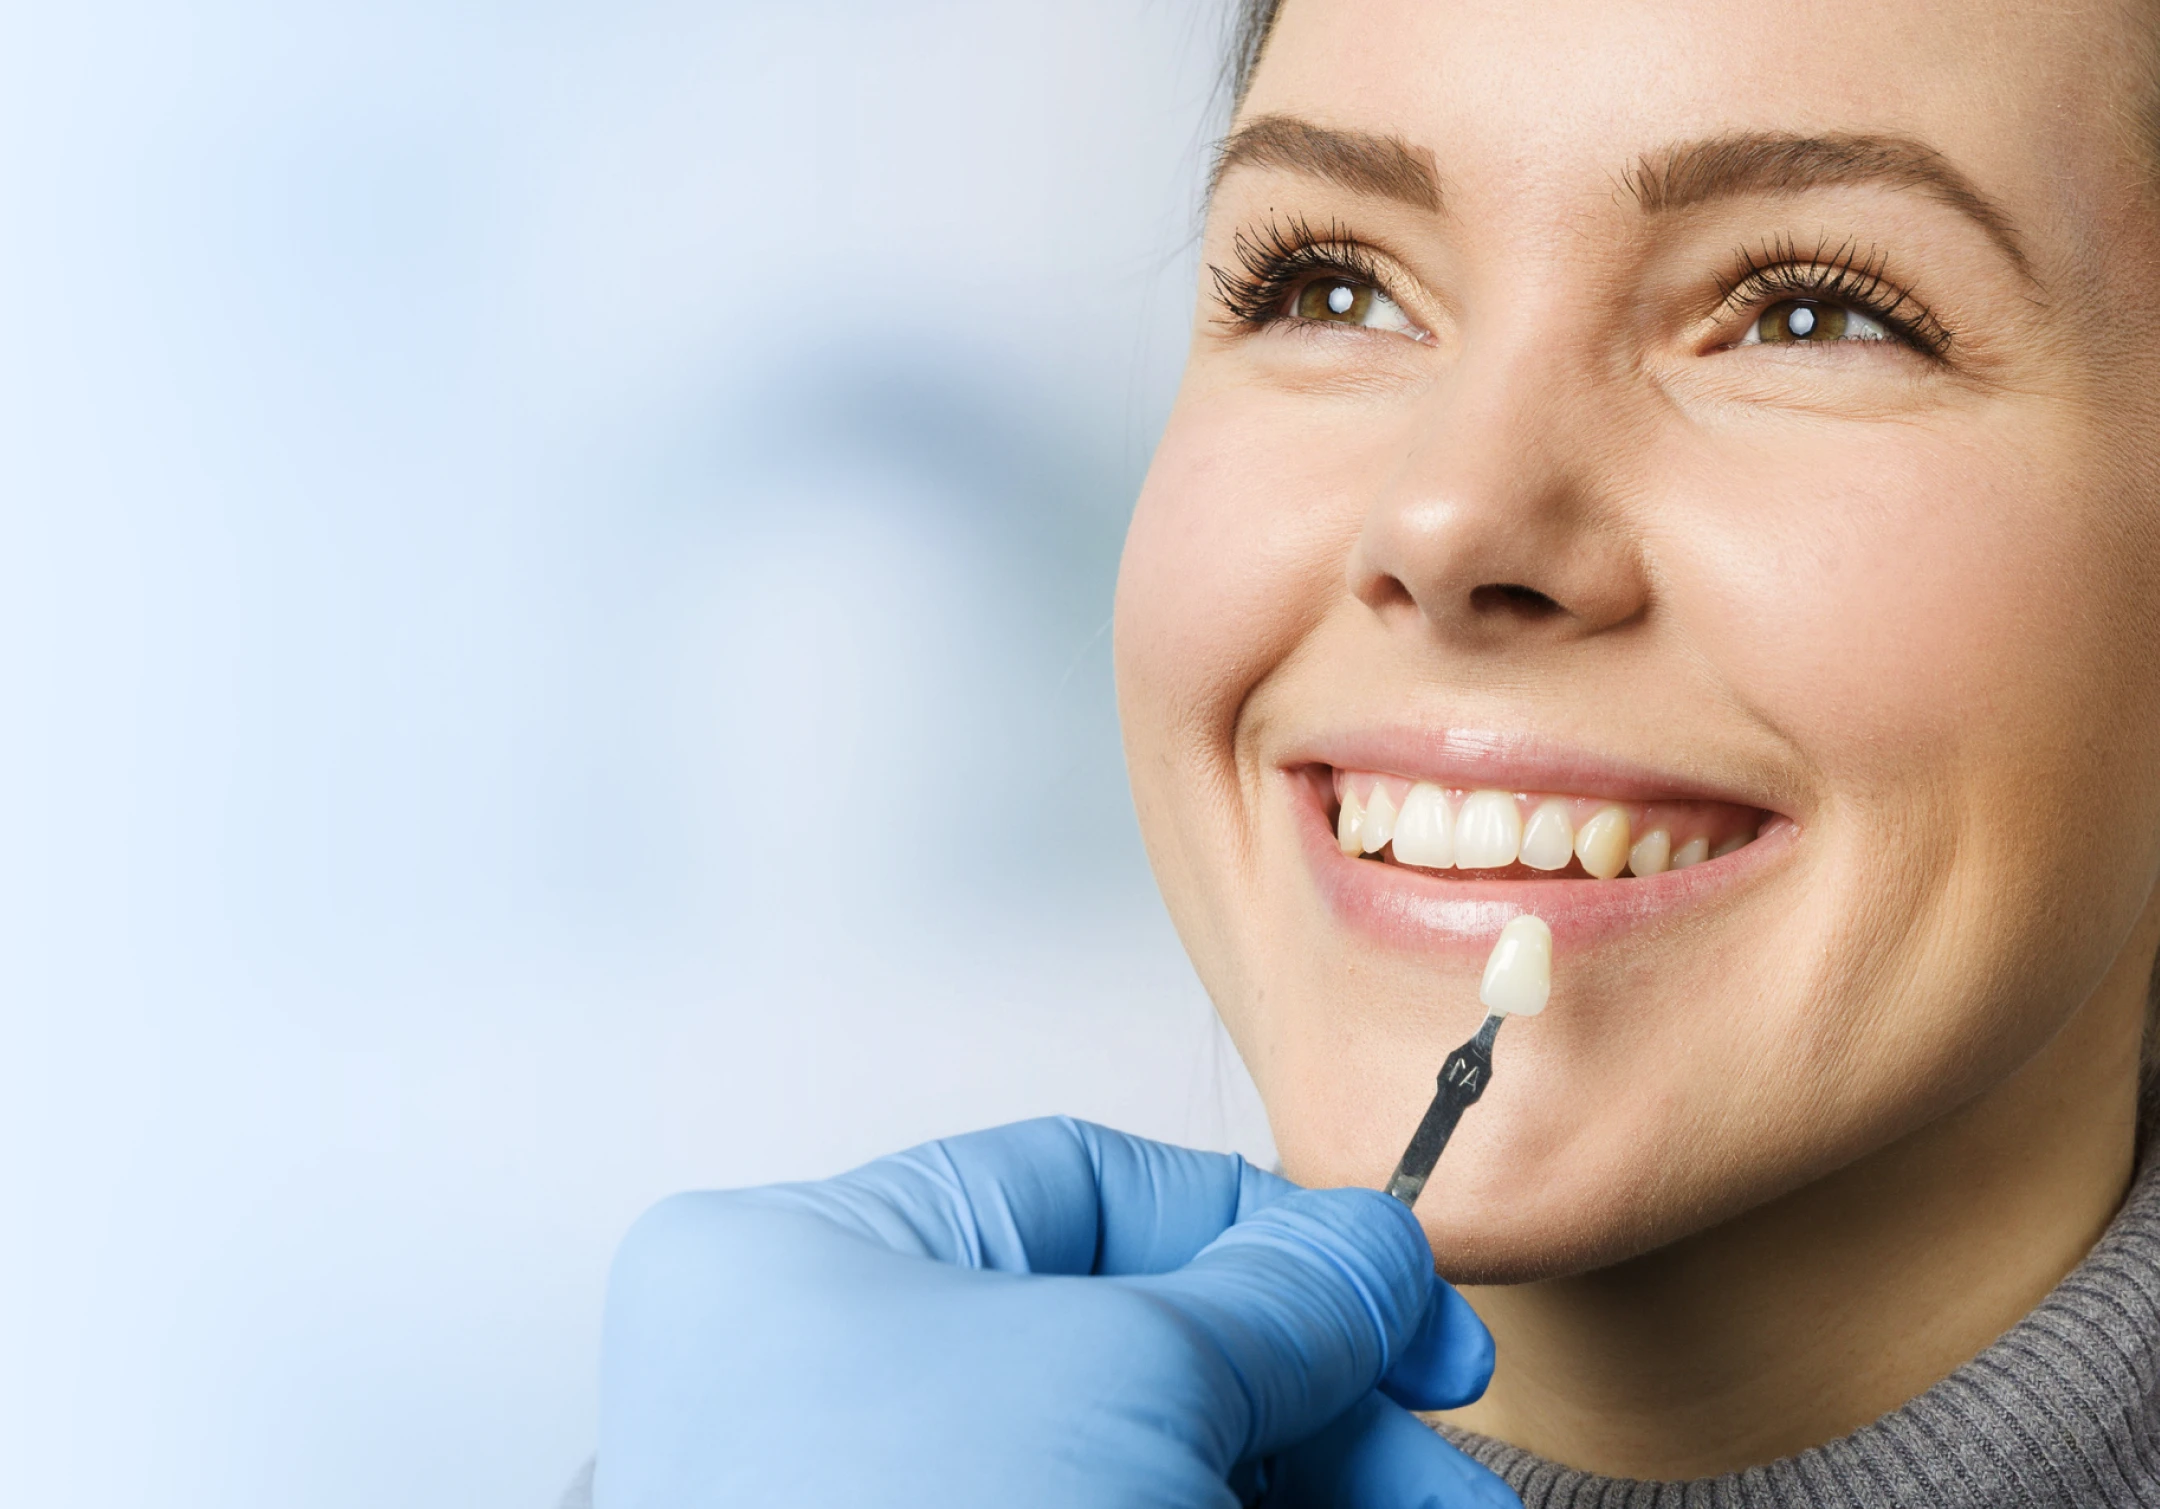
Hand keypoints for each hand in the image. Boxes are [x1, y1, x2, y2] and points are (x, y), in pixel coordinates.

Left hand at [594, 1117, 1517, 1507]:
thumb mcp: (1130, 1381)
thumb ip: (1273, 1299)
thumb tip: (1370, 1248)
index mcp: (806, 1265)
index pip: (1078, 1187)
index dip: (1265, 1234)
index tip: (1402, 1300)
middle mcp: (829, 1386)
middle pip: (1135, 1346)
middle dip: (1321, 1408)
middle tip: (1453, 1469)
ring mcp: (890, 1504)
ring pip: (1142, 1462)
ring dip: (1310, 1495)